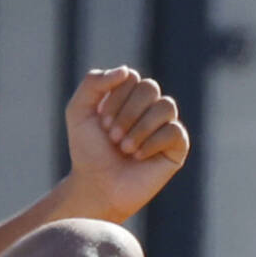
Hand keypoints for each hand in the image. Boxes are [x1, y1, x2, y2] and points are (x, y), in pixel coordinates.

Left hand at [63, 67, 189, 221]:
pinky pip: (175, 131)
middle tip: (112, 137)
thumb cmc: (88, 151)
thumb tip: (126, 70)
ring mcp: (165, 125)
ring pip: (166, 106)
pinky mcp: (176, 146)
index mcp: (128, 96)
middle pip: (150, 88)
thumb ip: (93, 83)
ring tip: (124, 149)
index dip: (115, 99)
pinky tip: (138, 157)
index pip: (131, 78)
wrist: (96, 186)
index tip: (101, 123)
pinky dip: (152, 143)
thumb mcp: (78, 112)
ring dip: (139, 128)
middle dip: (127, 113)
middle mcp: (149, 107)